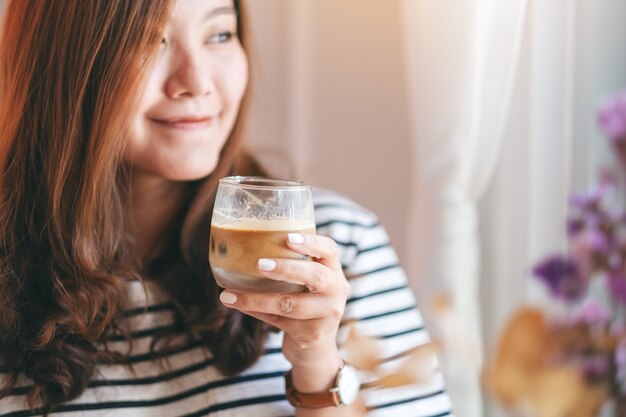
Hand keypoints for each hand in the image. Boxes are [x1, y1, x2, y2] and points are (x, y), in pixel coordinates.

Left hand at [218, 232, 349, 368]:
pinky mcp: (311, 334)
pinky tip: (236, 304)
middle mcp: (336, 291)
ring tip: (230, 294)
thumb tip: (243, 246)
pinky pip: (277, 321)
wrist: (317, 349)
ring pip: (290, 304)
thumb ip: (291, 266)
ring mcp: (326, 315)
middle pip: (316, 276)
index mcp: (334, 271)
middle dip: (287, 269)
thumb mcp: (308, 284)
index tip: (288, 238)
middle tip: (260, 264)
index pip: (329, 250)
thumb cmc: (306, 305)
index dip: (311, 242)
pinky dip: (254, 311)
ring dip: (257, 298)